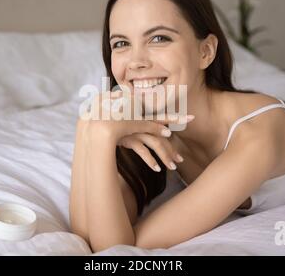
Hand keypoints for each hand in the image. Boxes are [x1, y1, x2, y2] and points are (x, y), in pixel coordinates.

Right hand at [79, 91, 193, 171]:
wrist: (93, 119)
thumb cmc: (107, 118)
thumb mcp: (121, 119)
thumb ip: (130, 120)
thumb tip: (138, 122)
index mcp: (141, 115)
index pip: (162, 116)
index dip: (176, 117)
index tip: (191, 119)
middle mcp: (141, 122)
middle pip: (164, 133)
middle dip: (174, 145)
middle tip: (183, 157)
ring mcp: (136, 130)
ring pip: (156, 143)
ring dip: (166, 156)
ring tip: (174, 167)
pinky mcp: (128, 138)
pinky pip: (143, 150)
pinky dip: (150, 160)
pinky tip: (157, 169)